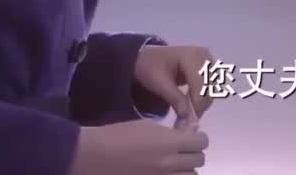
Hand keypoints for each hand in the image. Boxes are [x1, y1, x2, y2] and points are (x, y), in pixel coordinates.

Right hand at [71, 119, 206, 174]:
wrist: (93, 157)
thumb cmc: (117, 135)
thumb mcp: (146, 125)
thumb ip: (170, 132)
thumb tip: (187, 133)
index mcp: (169, 143)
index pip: (201, 142)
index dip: (198, 138)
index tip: (191, 136)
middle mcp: (170, 163)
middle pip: (199, 160)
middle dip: (194, 152)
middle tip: (183, 149)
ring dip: (187, 169)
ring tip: (175, 164)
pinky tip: (165, 171)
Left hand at [133, 44, 214, 127]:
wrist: (148, 59)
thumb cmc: (151, 68)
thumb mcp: (159, 84)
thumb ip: (175, 100)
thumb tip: (188, 119)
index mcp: (192, 56)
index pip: (201, 84)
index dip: (197, 105)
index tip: (187, 121)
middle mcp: (205, 56)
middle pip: (210, 88)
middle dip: (200, 106)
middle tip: (186, 121)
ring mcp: (208, 62)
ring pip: (212, 90)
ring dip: (202, 104)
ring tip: (186, 112)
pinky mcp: (208, 68)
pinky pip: (210, 88)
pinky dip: (202, 99)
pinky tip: (190, 102)